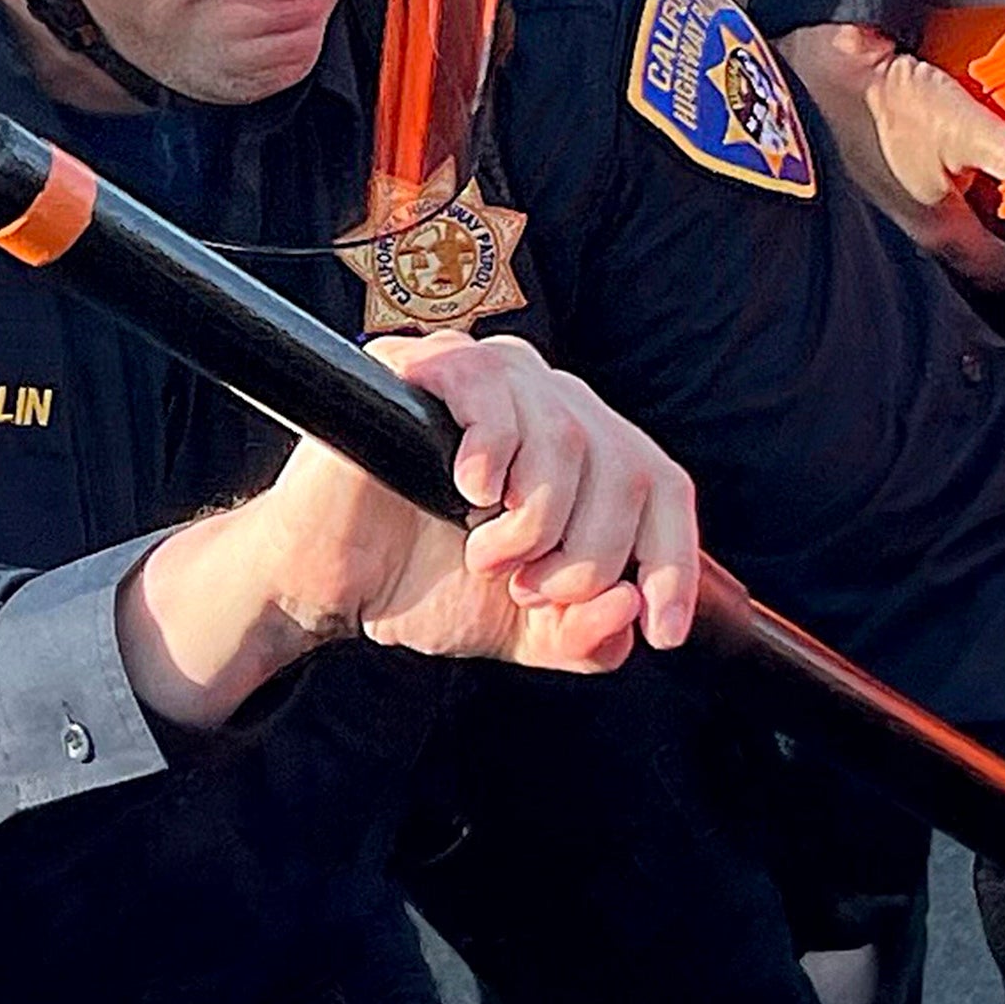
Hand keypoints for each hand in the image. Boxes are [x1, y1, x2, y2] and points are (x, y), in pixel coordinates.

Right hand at [122, 333, 702, 721]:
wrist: (329, 581)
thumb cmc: (424, 584)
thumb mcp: (523, 632)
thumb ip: (586, 636)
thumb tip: (631, 608)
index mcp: (588, 456)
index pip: (665, 489)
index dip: (675, 563)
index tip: (665, 633)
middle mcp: (553, 402)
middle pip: (626, 470)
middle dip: (587, 555)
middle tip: (526, 588)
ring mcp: (493, 376)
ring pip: (570, 435)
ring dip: (536, 519)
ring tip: (484, 550)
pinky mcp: (427, 366)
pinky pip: (490, 387)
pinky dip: (492, 451)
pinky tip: (468, 490)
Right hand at [785, 15, 1004, 285]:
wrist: (814, 72)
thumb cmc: (881, 103)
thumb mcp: (963, 125)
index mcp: (940, 228)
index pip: (1002, 270)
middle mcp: (916, 224)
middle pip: (980, 243)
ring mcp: (895, 198)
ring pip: (957, 213)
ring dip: (989, 195)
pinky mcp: (883, 168)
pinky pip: (935, 184)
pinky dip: (962, 171)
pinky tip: (969, 136)